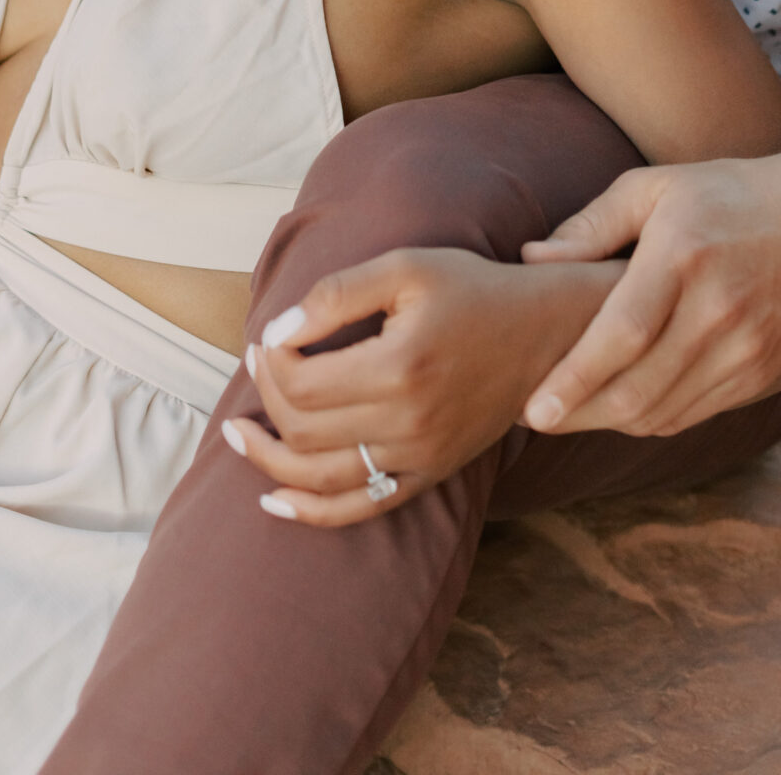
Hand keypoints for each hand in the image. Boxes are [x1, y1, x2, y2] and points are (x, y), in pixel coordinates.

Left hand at [224, 247, 620, 527]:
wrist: (544, 335)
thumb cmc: (471, 290)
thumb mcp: (405, 268)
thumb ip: (336, 294)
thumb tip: (277, 332)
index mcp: (400, 366)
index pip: (301, 382)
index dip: (270, 360)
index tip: (267, 335)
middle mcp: (409, 421)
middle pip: (304, 429)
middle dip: (266, 396)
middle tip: (259, 361)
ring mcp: (420, 457)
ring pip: (321, 478)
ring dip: (269, 460)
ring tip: (236, 434)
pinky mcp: (429, 475)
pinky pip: (360, 508)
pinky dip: (310, 513)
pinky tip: (272, 502)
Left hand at [520, 154, 780, 437]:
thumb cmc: (730, 195)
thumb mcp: (659, 187)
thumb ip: (593, 225)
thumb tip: (530, 259)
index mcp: (684, 255)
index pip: (622, 334)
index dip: (575, 379)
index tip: (534, 409)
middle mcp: (719, 309)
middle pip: (639, 388)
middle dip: (580, 414)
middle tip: (536, 418)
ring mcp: (747, 348)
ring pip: (665, 411)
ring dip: (612, 422)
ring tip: (572, 414)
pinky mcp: (763, 373)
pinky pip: (696, 413)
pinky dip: (654, 418)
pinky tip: (623, 407)